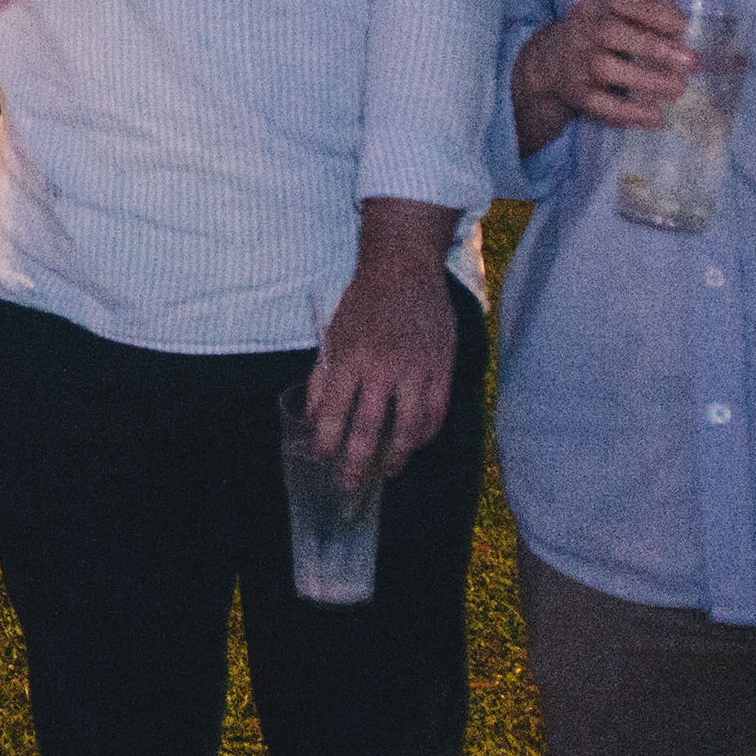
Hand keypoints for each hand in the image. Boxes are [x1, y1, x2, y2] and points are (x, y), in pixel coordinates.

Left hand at [306, 210, 458, 486]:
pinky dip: (427, 434)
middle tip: (351, 486)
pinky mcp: (442, 367)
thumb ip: (324, 377)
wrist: (402, 269)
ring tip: (388, 470)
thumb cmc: (362, 304)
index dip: (327, 443)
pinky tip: (417, 443)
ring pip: (409, 428)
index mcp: (349, 357)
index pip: (334, 413)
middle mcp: (382, 367)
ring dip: (398, 456)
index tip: (322, 462)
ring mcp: (416, 368)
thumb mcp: (333, 335)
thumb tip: (313, 417)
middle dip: (358, 464)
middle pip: (369, 429)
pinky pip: (437, 412)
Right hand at [514, 0, 694, 157]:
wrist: (551, 61)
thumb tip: (683, 19)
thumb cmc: (600, 33)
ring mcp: (575, 60)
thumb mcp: (618, 12)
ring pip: (605, 68)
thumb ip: (650, 11)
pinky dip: (628, 111)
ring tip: (678, 89)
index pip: (621, 0)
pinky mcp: (574, 91)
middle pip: (610, 33)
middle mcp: (581, 28)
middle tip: (690, 62)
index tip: (685, 26)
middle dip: (653, 47)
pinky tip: (655, 116)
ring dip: (646, 80)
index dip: (654, 13)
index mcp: (597, 3)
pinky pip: (599, 103)